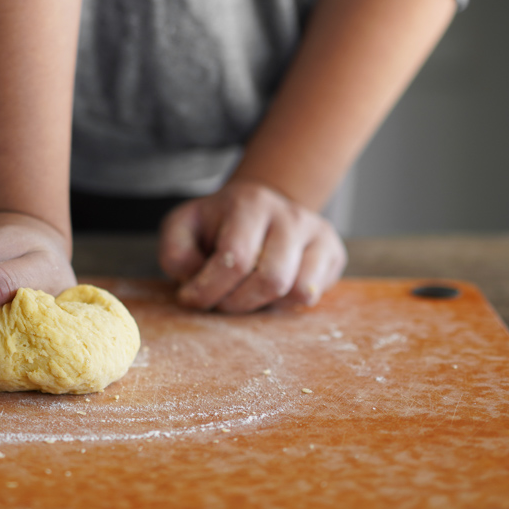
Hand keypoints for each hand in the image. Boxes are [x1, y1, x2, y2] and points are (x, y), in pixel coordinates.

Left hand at [158, 180, 346, 311]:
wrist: (259, 208)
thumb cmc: (217, 224)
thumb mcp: (183, 227)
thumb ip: (176, 252)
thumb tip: (194, 276)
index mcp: (250, 203)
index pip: (235, 259)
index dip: (208, 289)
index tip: (190, 297)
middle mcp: (290, 214)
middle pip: (270, 279)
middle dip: (236, 302)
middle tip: (219, 300)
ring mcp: (317, 232)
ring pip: (297, 291)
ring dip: (262, 305)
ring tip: (243, 294)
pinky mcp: (333, 252)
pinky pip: (312, 295)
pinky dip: (285, 304)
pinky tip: (268, 290)